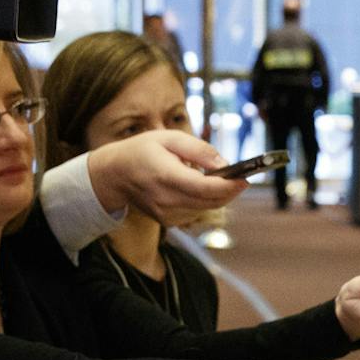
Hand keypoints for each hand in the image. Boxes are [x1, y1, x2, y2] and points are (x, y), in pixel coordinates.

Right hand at [83, 130, 244, 226]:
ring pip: (205, 208)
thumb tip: (224, 165)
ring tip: (218, 180)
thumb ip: (199, 150)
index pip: (205, 188)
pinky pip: (194, 212)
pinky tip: (197, 189)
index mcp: (166, 176)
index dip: (229, 186)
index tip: (244, 179)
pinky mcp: (167, 222)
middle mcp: (166, 200)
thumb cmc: (142, 151)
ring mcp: (166, 214)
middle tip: (241, 178)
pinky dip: (202, 202)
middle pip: (210, 202)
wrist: (115, 175)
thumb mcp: (169, 138)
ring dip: (216, 196)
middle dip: (229, 191)